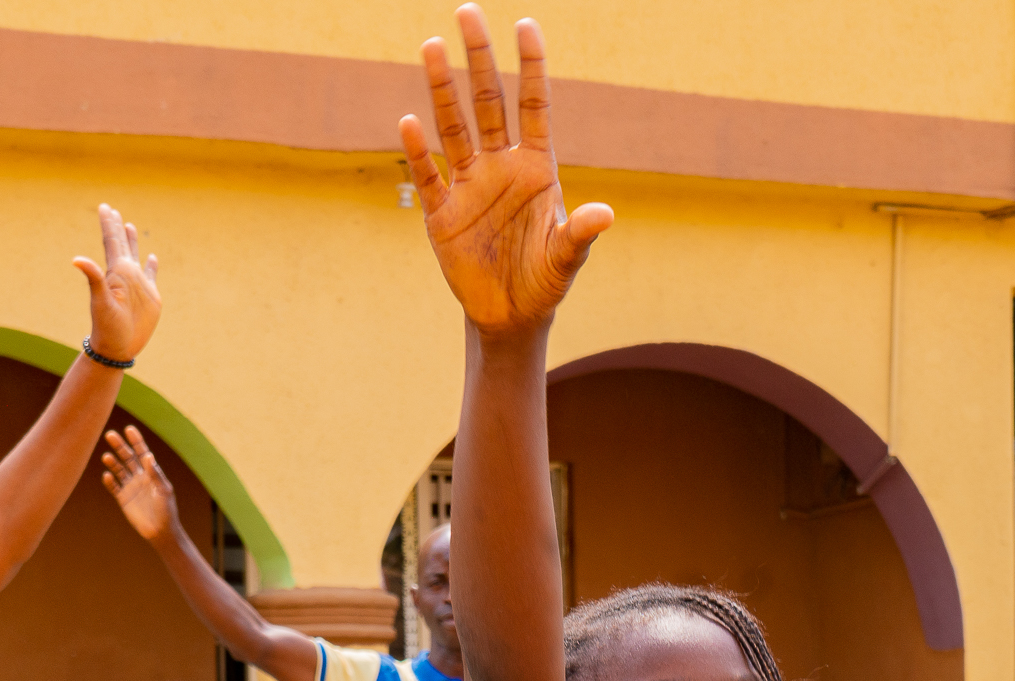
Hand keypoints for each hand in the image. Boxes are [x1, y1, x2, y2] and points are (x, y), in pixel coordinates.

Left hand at [74, 203, 161, 363]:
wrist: (118, 347)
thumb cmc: (107, 326)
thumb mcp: (100, 301)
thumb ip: (93, 278)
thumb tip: (76, 259)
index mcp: (115, 272)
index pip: (111, 242)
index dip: (108, 224)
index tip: (104, 207)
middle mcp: (125, 274)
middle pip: (121, 245)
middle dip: (116, 227)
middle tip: (112, 211)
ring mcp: (138, 284)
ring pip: (134, 256)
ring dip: (132, 241)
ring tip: (129, 225)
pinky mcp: (150, 296)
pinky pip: (151, 275)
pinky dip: (151, 266)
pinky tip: (151, 258)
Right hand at [99, 424, 176, 540]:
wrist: (160, 531)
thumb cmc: (167, 510)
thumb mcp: (164, 491)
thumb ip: (156, 474)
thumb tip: (148, 456)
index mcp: (151, 472)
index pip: (142, 452)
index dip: (136, 440)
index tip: (129, 429)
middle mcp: (139, 476)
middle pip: (127, 457)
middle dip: (119, 446)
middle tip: (110, 434)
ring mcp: (130, 486)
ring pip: (118, 470)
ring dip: (112, 462)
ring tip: (106, 457)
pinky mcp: (123, 498)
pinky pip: (113, 486)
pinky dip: (109, 481)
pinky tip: (107, 475)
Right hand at [398, 9, 611, 339]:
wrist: (511, 316)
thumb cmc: (545, 281)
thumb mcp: (566, 258)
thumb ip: (581, 233)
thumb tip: (605, 214)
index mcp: (536, 167)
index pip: (533, 105)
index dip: (531, 66)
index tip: (525, 25)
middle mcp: (500, 165)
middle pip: (488, 101)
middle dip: (479, 57)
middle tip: (467, 11)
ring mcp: (468, 185)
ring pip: (453, 126)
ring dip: (442, 88)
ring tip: (432, 45)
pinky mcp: (442, 213)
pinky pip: (428, 176)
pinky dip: (418, 151)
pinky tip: (409, 122)